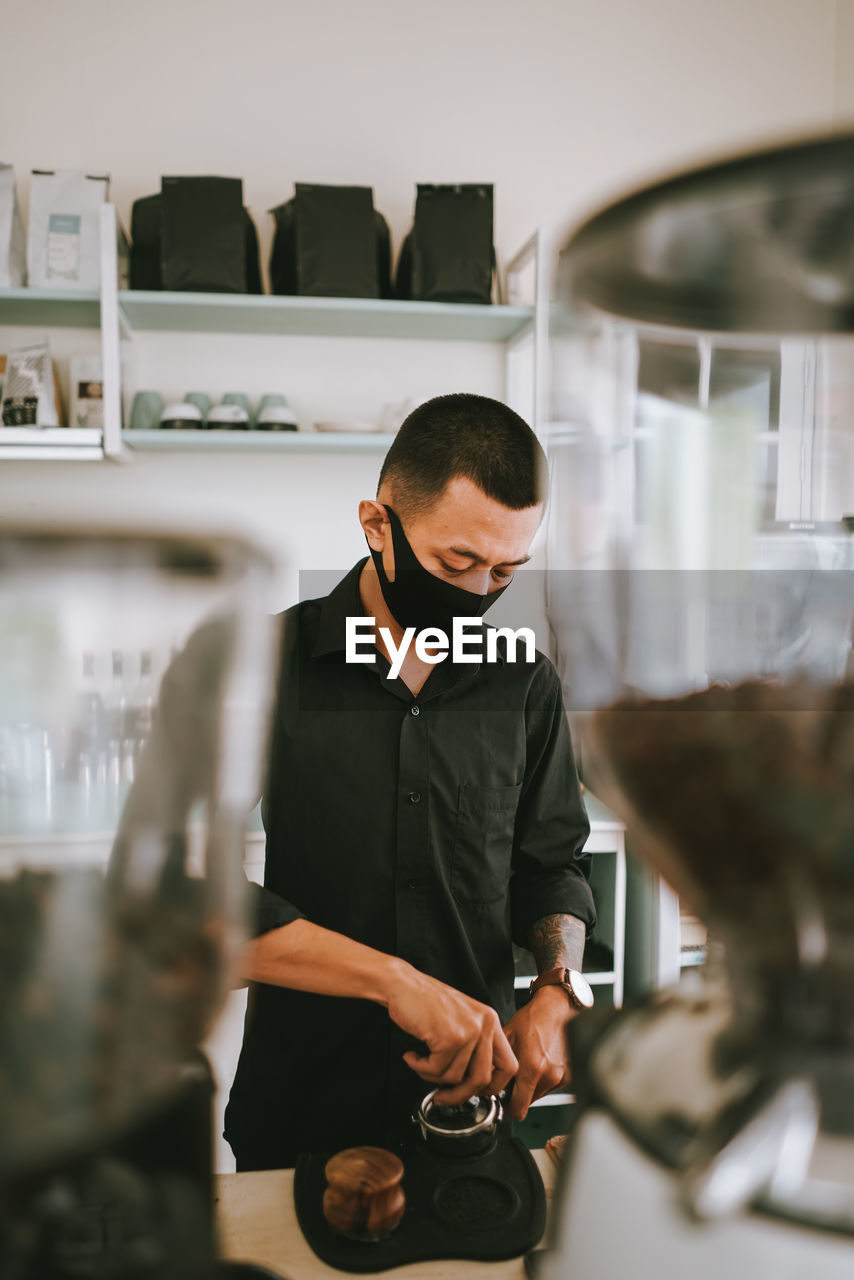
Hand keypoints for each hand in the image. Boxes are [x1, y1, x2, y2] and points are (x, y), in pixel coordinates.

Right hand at [386, 964, 518, 1105]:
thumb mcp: (460, 1020)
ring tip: (420, 1060)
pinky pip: (436, 1070)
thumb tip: (472, 1084)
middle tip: (443, 1096)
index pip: (509, 1065)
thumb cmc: (425, 1002)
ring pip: (455, 1078)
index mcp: (490, 1021)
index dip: (493, 1086)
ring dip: (431, 1076)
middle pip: (483, 1079)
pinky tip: (413, 1055)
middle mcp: (485, 1024)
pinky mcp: (450, 1037)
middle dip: (460, 1094)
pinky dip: (420, 1067)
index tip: (474, 1091)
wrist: (402, 985)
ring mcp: (469, 1031)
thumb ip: (472, 1048)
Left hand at [502, 985, 576, 1119]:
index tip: (502, 1097)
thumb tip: (485, 1082)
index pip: (518, 1110)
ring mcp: (561, 1077)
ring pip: (538, 1096)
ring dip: (530, 1087)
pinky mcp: (569, 1076)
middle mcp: (549, 1076)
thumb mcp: (507, 1037)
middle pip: (527, 1104)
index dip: (506, 1106)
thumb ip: (496, 1064)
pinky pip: (550, 1087)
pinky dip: (542, 1080)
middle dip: (517, 1095)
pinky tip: (540, 1062)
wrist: (556, 1008)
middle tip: (512, 1078)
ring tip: (528, 1065)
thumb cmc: (532, 1019)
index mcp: (532, 1068)